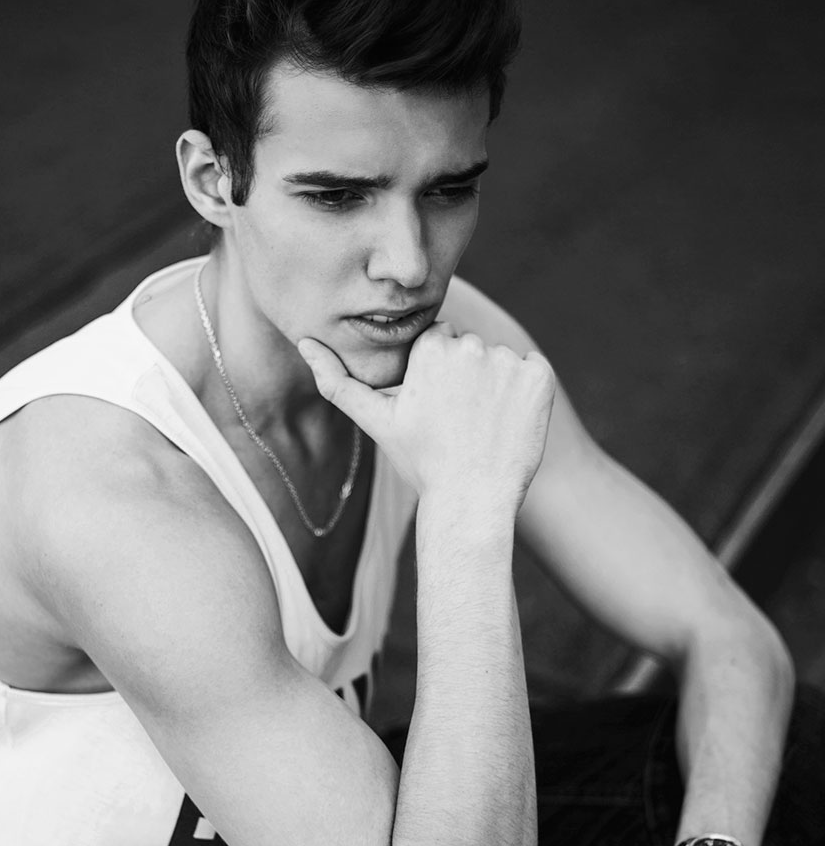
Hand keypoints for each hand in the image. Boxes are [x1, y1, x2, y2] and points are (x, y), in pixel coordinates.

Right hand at [297, 322, 554, 507]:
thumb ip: (337, 380)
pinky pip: (535, 372)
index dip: (439, 376)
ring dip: (497, 387)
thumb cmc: (422, 464)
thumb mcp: (376, 421)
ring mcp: (508, 362)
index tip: (439, 409)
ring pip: (501, 362)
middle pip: (471, 349)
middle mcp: (470, 346)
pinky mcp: (540, 379)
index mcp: (431, 348)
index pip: (440, 342)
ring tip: (484, 428)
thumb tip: (304, 342)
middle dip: (467, 378)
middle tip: (460, 423)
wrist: (471, 503)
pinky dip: (527, 394)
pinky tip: (510, 423)